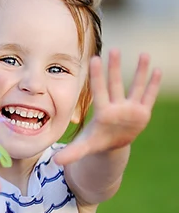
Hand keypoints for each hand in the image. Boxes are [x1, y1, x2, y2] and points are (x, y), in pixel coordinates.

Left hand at [55, 50, 161, 165]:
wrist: (110, 143)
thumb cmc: (95, 140)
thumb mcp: (84, 147)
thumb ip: (71, 153)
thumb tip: (54, 162)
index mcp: (102, 112)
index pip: (99, 91)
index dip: (97, 76)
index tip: (94, 59)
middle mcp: (116, 106)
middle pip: (115, 84)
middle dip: (115, 68)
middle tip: (114, 49)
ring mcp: (130, 108)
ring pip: (136, 86)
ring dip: (141, 71)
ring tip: (144, 54)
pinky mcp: (142, 112)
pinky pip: (149, 96)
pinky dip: (153, 85)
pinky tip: (157, 70)